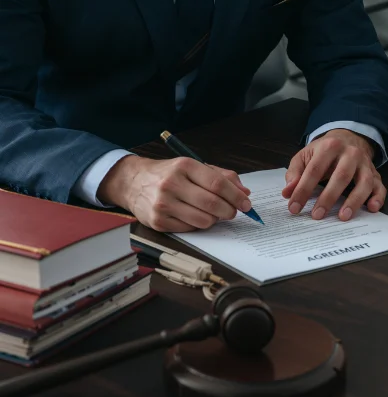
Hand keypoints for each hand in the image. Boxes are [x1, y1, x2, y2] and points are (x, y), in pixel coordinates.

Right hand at [98, 156, 252, 232]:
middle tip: (233, 212)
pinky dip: (198, 225)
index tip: (246, 204)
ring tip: (212, 213)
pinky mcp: (158, 222)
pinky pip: (190, 229)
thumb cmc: (169, 174)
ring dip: (214, 219)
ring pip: (204, 220)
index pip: (217, 184)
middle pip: (212, 204)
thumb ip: (222, 177)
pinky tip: (194, 216)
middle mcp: (171, 184)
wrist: (133, 182)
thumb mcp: (194, 167)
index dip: (236, 196)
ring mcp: (163, 204)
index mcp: (184, 166)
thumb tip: (244, 192)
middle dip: (229, 211)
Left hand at [282, 129, 384, 220]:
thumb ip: (295, 173)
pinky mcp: (375, 174)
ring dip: (354, 201)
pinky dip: (378, 198)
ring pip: (364, 182)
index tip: (294, 207)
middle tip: (317, 215)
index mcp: (330, 146)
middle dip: (328, 197)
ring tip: (343, 217)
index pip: (315, 170)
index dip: (303, 189)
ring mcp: (365, 164)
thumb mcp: (305, 156)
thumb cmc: (324, 151)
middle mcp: (351, 153)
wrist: (348, 137)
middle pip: (341, 176)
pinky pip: (380, 186)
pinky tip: (372, 208)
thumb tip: (288, 192)